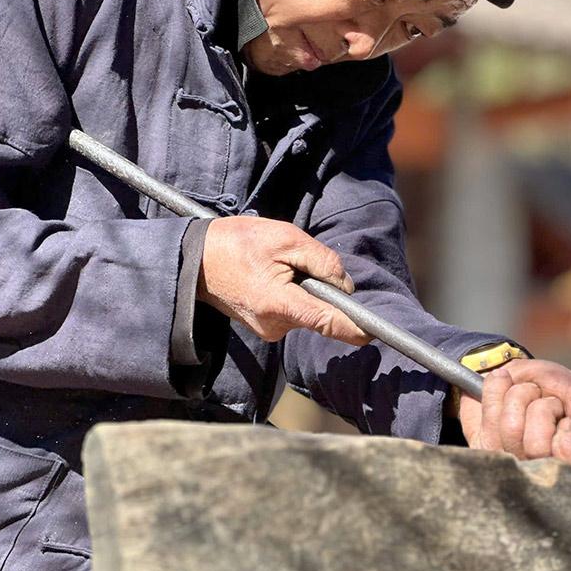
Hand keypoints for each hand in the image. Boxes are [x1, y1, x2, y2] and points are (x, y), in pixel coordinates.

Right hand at [197, 216, 369, 345]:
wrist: (196, 261)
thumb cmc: (238, 243)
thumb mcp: (285, 238)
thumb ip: (322, 261)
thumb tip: (345, 285)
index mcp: (279, 304)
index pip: (327, 323)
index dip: (355, 328)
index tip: (375, 332)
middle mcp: (275, 326)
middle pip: (320, 312)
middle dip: (321, 288)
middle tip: (296, 261)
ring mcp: (269, 330)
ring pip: (307, 310)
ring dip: (304, 288)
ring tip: (275, 266)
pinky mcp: (266, 327)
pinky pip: (294, 310)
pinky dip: (293, 293)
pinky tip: (270, 276)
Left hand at [457, 358, 570, 470]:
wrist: (504, 367)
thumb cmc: (545, 383)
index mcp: (568, 458)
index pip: (570, 462)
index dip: (568, 432)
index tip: (567, 419)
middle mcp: (538, 466)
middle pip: (536, 446)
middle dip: (540, 407)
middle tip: (542, 402)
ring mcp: (509, 459)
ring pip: (511, 426)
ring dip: (518, 395)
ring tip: (522, 394)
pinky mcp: (483, 446)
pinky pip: (488, 413)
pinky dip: (497, 388)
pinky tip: (501, 388)